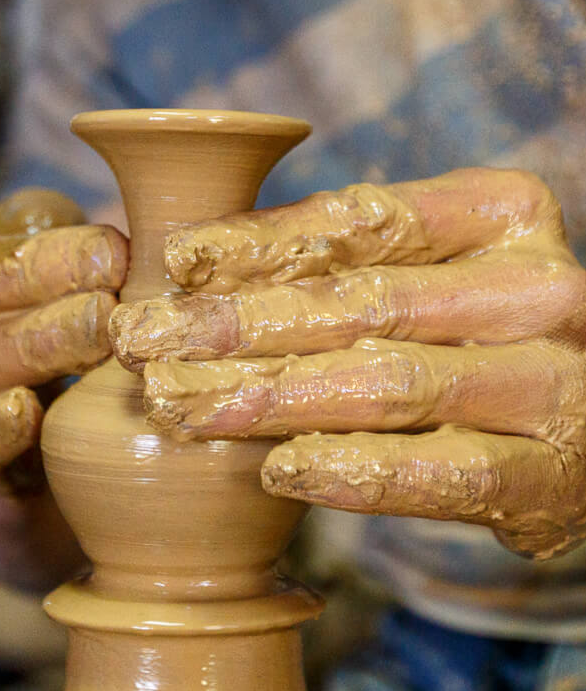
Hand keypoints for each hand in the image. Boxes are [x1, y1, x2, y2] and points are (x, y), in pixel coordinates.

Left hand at [110, 168, 585, 560]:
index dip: (260, 240)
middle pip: (362, 301)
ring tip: (181, 403)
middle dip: (238, 322)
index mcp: (502, 214)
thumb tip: (192, 265)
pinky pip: (439, 474)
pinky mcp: (548, 476)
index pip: (363, 220)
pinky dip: (352, 471)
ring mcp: (552, 383)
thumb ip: (344, 258)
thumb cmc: (481, 327)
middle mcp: (536, 288)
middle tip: (145, 339)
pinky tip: (276, 469)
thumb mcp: (431, 266)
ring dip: (270, 395)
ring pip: (389, 382)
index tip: (175, 260)